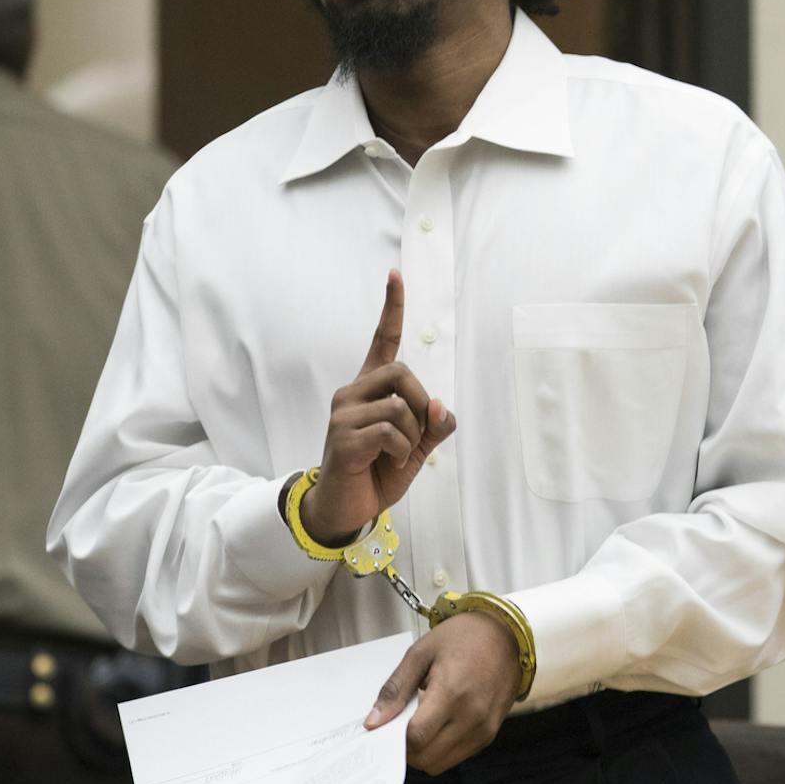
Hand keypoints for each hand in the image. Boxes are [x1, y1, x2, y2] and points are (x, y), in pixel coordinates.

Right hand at [301, 270, 457, 543]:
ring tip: (399, 455)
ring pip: (399, 405)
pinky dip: (403, 451)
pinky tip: (390, 463)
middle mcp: (352, 393)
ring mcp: (343, 414)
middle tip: (418, 433)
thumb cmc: (378, 473)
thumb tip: (441, 406)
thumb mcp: (417, 448)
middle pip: (401, 372)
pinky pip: (390, 431)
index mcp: (370, 389)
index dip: (392, 307)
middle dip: (422, 403)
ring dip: (412, 435)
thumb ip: (433, 425)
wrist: (347, 509)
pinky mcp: (343, 437)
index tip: (395, 274)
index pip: (383, 340)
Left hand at [364, 611, 515, 775]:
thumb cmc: (463, 637)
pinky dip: (442, 749)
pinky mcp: (490, 733)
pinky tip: (440, 725)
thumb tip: (373, 722)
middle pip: (426, 757)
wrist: (505, 634)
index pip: (416, 736)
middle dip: (407, 748)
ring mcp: (484, 728)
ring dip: (424, 752)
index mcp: (452, 692)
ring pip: (441, 763)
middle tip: (401, 727)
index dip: (396, 737)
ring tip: (422, 724)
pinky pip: (458, 757)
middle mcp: (472, 715)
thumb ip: (395, 690)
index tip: (389, 726)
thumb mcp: (420, 653)